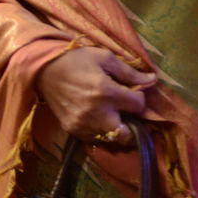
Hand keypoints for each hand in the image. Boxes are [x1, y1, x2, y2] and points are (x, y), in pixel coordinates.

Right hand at [34, 46, 155, 145]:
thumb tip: (153, 80)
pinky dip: (100, 131)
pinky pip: (94, 139)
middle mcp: (96, 112)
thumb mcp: (106, 58)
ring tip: (114, 116)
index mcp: (106, 92)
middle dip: (133, 126)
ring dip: (117, 129)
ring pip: (111, 139)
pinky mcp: (72, 129)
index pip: (138, 105)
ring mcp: (83, 124)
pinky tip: (98, 118)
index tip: (134, 92)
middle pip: (127, 135)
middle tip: (130, 115)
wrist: (44, 69)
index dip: (140, 98)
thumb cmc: (77, 60)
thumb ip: (130, 72)